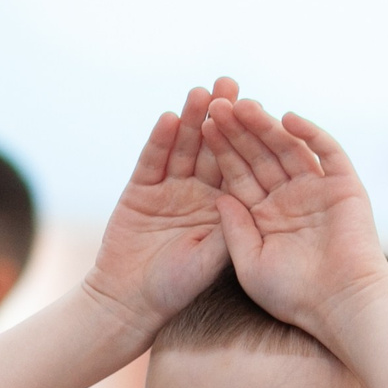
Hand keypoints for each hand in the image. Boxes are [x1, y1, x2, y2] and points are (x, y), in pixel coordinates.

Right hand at [79, 77, 240, 338]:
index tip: (259, 110)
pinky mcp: (140, 189)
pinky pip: (152, 161)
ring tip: (200, 93)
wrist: (129, 302)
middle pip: (211, 147)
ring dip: (190, 120)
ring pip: (183, 147)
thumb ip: (231, 228)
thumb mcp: (213, 259)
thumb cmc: (177, 287)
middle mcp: (198, 192)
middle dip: (220, 116)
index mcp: (223, 206)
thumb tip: (252, 198)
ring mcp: (169, 188)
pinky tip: (169, 118)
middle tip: (230, 85)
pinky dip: (160, 141)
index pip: (238, 165)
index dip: (246, 138)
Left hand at [204, 98, 386, 338]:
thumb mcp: (250, 263)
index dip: (222, 151)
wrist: (343, 306)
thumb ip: (234, 229)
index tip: (202, 127)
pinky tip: (288, 118)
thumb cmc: (295, 296)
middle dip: (239, 131)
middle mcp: (289, 198)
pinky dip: (311, 134)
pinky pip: (328, 153)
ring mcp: (318, 190)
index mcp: (264, 216)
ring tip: (243, 104)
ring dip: (267, 126)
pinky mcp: (345, 187)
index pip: (239, 175)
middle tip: (218, 104)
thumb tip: (220, 195)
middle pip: (260, 156)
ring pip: (289, 149)